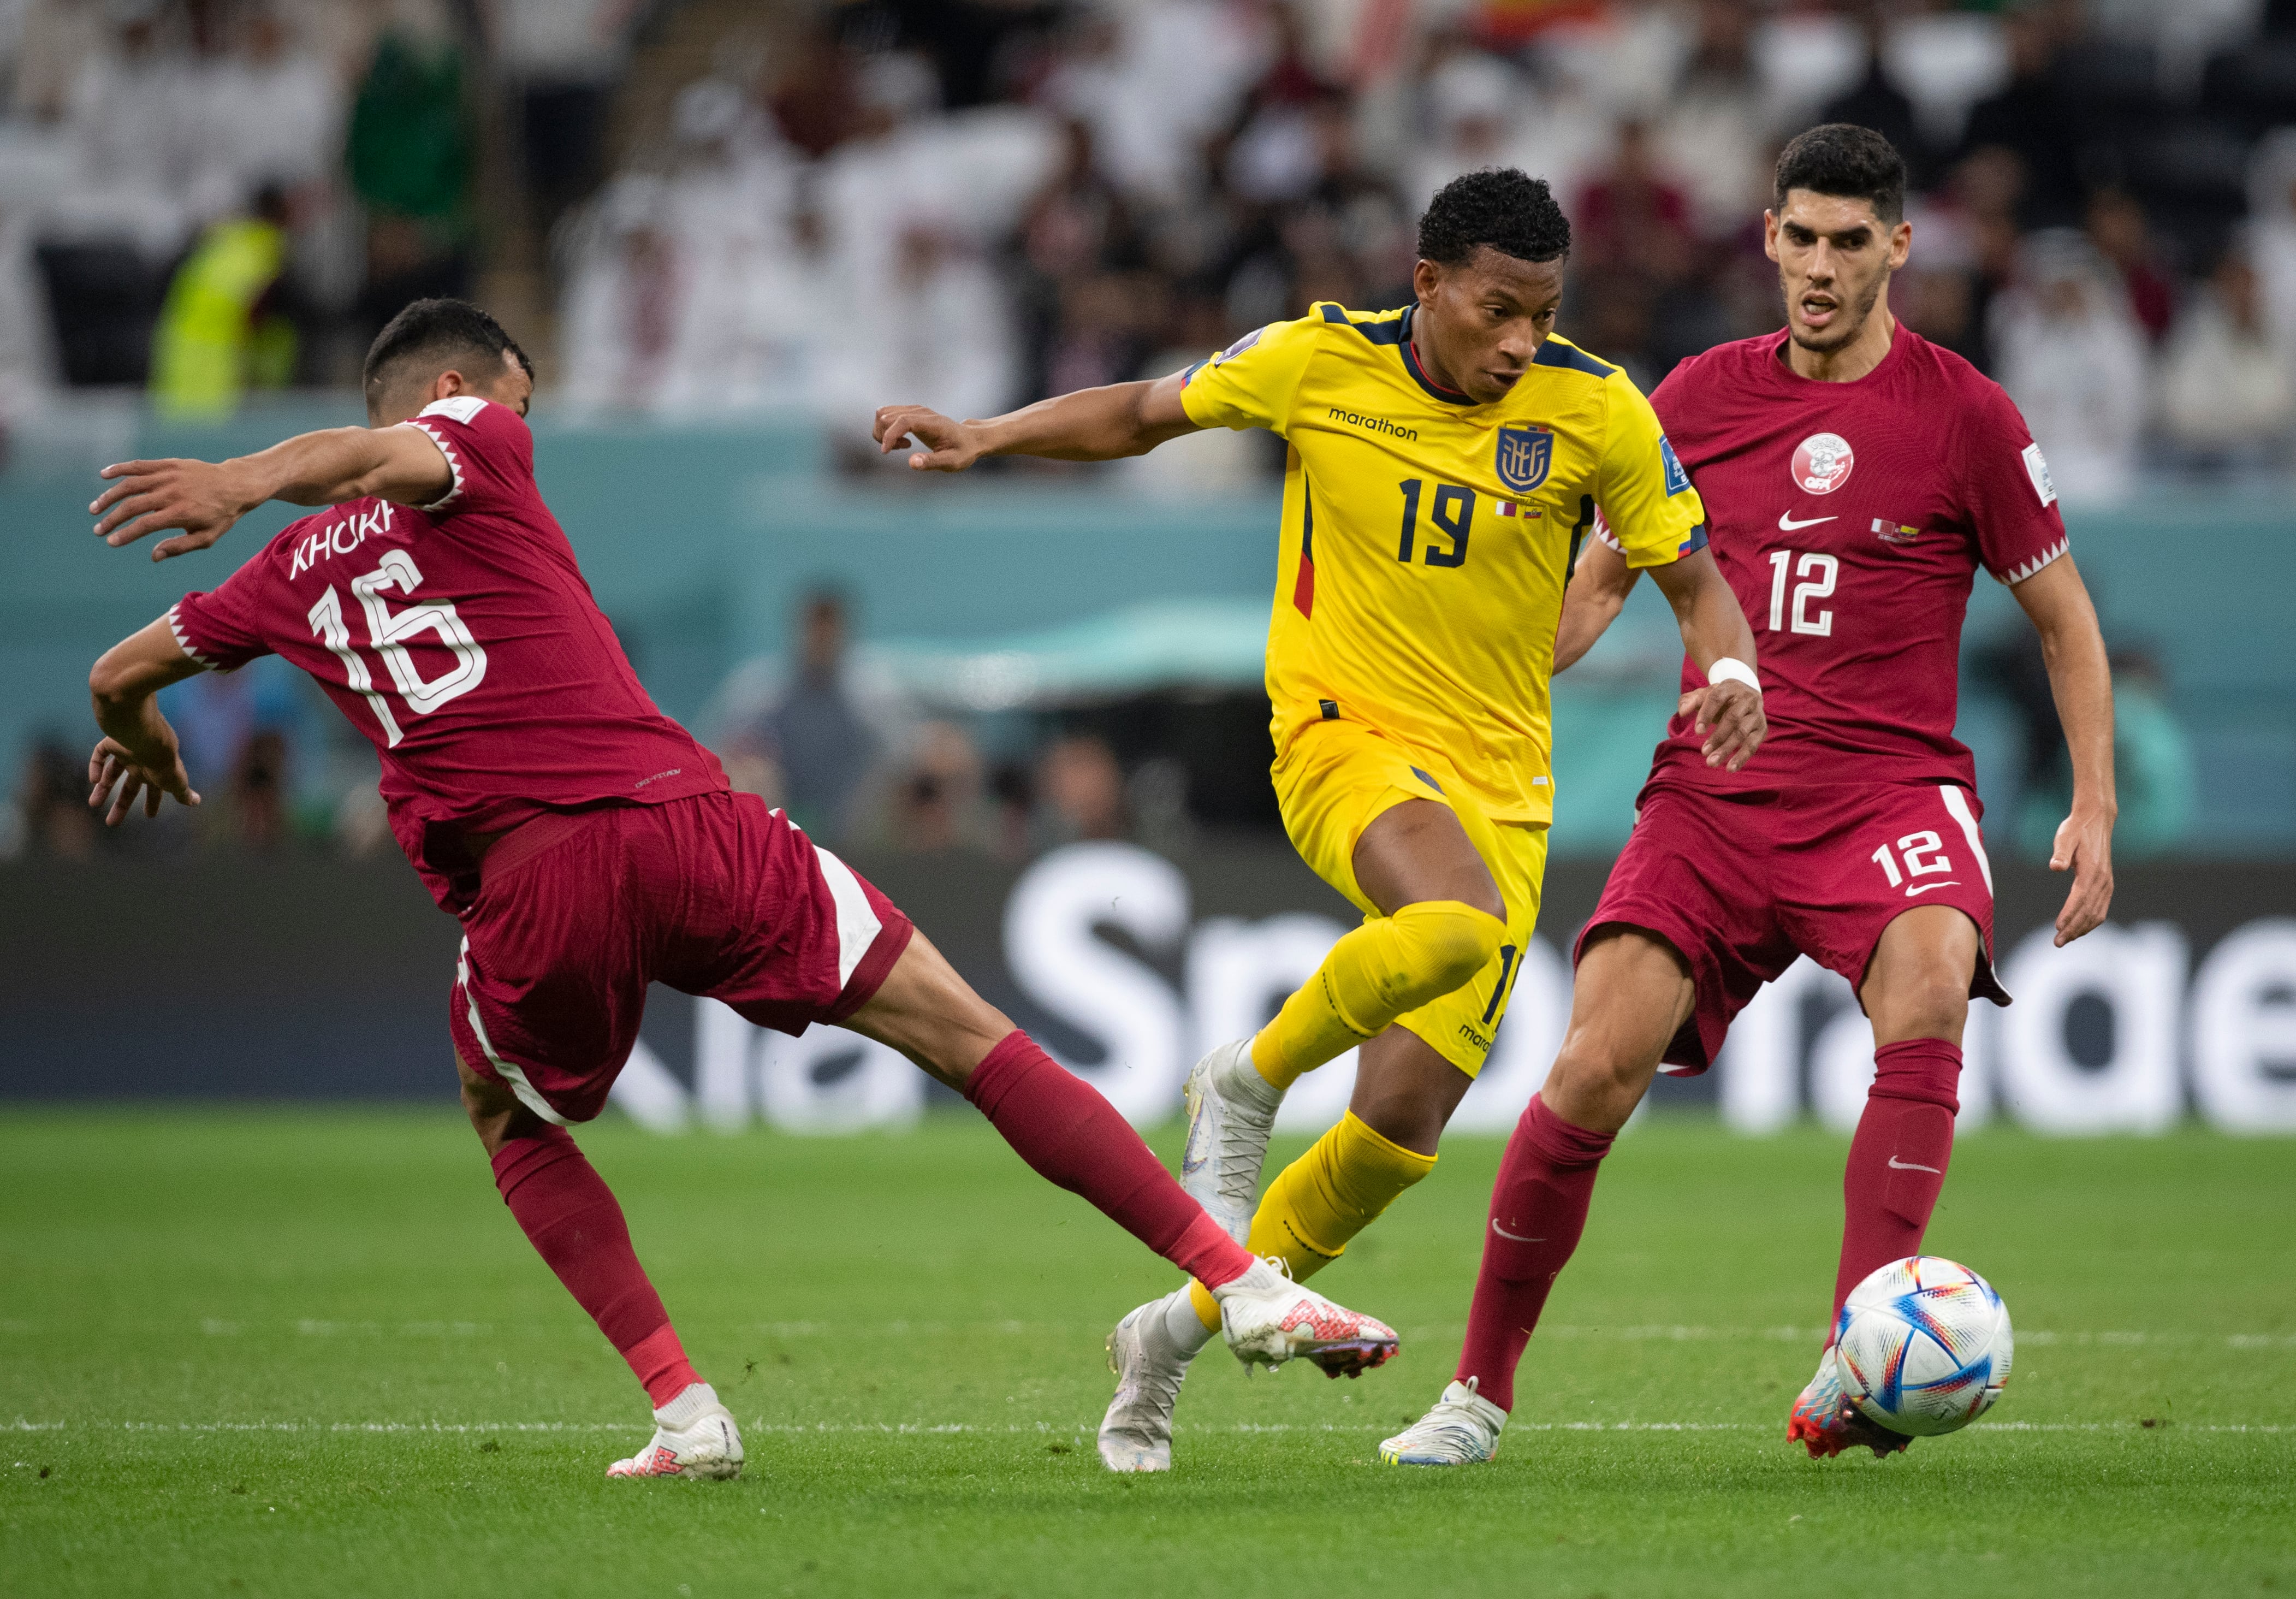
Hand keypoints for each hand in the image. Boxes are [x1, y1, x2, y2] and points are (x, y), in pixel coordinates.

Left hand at [87, 733, 199, 825]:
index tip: (149, 816)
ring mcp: (126, 752)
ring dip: (102, 789)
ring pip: (111, 773)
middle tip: (111, 823)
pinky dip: (94, 766)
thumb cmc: (163, 763)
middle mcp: (141, 763)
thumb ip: (183, 793)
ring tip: (93, 804)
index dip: (152, 802)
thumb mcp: (176, 782)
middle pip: (129, 787)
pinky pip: (100, 754)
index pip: (154, 790)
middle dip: (121, 805)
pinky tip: (93, 779)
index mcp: (156, 773)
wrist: (148, 739)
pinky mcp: (112, 742)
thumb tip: (197, 802)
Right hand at [91, 457, 256, 559]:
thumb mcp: (207, 537)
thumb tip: (153, 556)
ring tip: (95, 508)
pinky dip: (120, 469)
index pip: (145, 525)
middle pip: (133, 505)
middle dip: (112, 519)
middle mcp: (172, 493)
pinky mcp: (168, 464)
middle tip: (98, 530)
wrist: (236, 484)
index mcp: (180, 513)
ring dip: (109, 496)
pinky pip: (139, 465)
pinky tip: (104, 475)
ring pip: (130, 484)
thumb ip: (179, 547)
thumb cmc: (222, 515)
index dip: (125, 534)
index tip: (111, 542)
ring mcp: (169, 476)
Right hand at [872, 405, 982, 471]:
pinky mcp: (910, 413)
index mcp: (932, 423)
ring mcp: (915, 410)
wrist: (970, 439)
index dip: (890, 435)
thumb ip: (932, 462)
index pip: (903, 420)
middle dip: (885, 436)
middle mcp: (921, 412)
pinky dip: (886, 430)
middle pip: (887, 415)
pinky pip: (887, 416)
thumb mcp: (952, 462)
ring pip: (883, 413)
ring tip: (901, 446)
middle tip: (902, 449)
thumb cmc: (962, 452)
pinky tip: (902, 442)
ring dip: (884, 432)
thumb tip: (912, 463)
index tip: (886, 452)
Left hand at [1681, 680, 1764, 771]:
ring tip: (1711, 762)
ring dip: (1727, 749)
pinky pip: (1753, 745)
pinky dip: (1742, 757)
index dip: (1706, 714)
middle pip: (1732, 718)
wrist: (1744, 696)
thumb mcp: (1704, 695)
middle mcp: (1747, 699)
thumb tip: (1682, 712)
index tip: (1697, 732)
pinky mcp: (1762, 729)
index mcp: (1730, 687)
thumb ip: (1690, 701)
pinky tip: (1730, 768)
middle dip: (1717, 736)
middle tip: (1703, 752)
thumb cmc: (1720, 699)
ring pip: (1742, 733)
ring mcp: (1757, 714)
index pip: (1716, 699)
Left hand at [2048, 802, 2113, 945]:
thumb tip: (2055, 867)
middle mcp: (2102, 880)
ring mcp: (2107, 883)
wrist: (2096, 820)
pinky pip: (2101, 908)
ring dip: (2082, 928)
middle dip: (2073, 928)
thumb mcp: (2064, 836)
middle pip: (2088, 911)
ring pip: (2097, 913)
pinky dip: (2091, 921)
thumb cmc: (2075, 829)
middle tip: (2057, 942)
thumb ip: (2060, 852)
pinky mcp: (2107, 884)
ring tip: (2065, 939)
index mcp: (2091, 871)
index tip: (2058, 928)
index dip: (2069, 915)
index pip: (2080, 899)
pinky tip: (2080, 929)